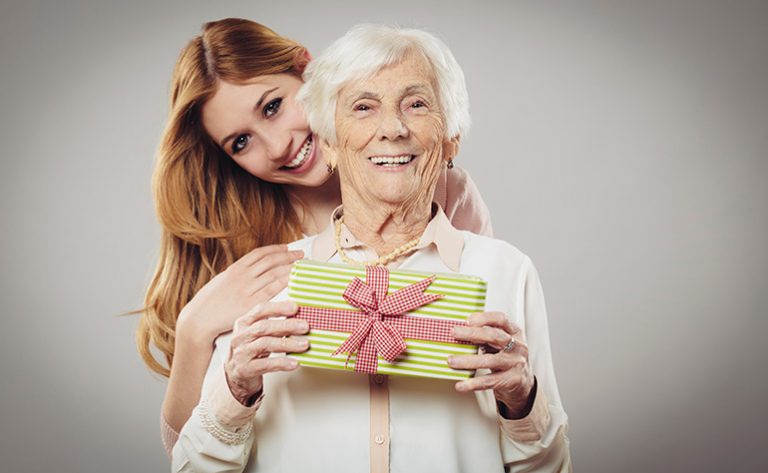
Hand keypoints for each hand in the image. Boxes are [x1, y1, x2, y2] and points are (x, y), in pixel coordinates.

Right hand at [177, 244, 303, 342]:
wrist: (200, 319)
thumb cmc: (211, 301)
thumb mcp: (223, 281)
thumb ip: (239, 274)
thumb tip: (254, 268)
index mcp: (235, 268)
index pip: (260, 254)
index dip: (276, 249)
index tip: (288, 248)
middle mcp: (242, 276)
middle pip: (270, 261)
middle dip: (288, 256)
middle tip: (301, 254)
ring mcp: (246, 290)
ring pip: (273, 274)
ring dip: (289, 267)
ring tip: (301, 266)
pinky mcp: (250, 304)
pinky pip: (271, 290)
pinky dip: (284, 283)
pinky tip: (293, 280)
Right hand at [225, 300, 309, 405]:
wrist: (238, 374)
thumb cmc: (253, 350)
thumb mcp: (259, 333)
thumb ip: (275, 324)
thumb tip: (301, 316)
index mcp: (244, 322)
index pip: (261, 310)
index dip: (278, 307)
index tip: (296, 307)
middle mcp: (241, 336)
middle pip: (264, 327)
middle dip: (287, 325)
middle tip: (305, 326)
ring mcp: (241, 353)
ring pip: (265, 344)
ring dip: (287, 343)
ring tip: (304, 344)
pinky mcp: (245, 369)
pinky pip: (265, 364)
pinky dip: (282, 363)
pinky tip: (294, 362)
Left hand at [447, 312, 534, 418]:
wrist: (523, 382)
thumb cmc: (505, 357)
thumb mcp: (499, 343)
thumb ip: (484, 336)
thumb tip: (458, 332)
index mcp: (514, 332)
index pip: (501, 319)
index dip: (484, 318)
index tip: (467, 320)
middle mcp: (518, 346)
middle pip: (495, 336)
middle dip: (472, 334)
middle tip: (454, 333)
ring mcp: (516, 363)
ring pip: (490, 360)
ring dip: (468, 360)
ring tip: (451, 361)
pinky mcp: (513, 380)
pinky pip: (490, 381)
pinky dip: (473, 383)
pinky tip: (461, 384)